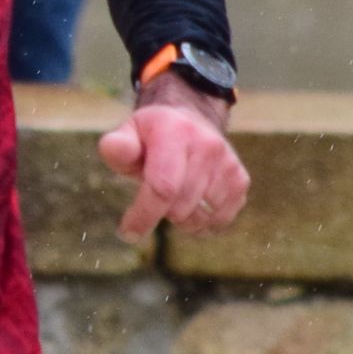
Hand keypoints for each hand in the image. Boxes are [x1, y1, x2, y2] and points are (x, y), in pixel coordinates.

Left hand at [96, 80, 249, 241]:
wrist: (190, 120)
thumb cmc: (151, 137)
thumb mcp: (129, 135)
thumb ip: (117, 146)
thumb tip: (112, 148)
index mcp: (174, 131)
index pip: (163, 187)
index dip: (144, 215)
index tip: (127, 233)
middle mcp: (207, 145)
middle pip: (180, 207)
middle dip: (160, 214)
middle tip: (154, 199)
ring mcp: (228, 163)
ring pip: (201, 218)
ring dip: (182, 220)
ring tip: (173, 199)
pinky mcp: (240, 179)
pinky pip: (220, 221)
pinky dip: (203, 224)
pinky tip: (193, 207)